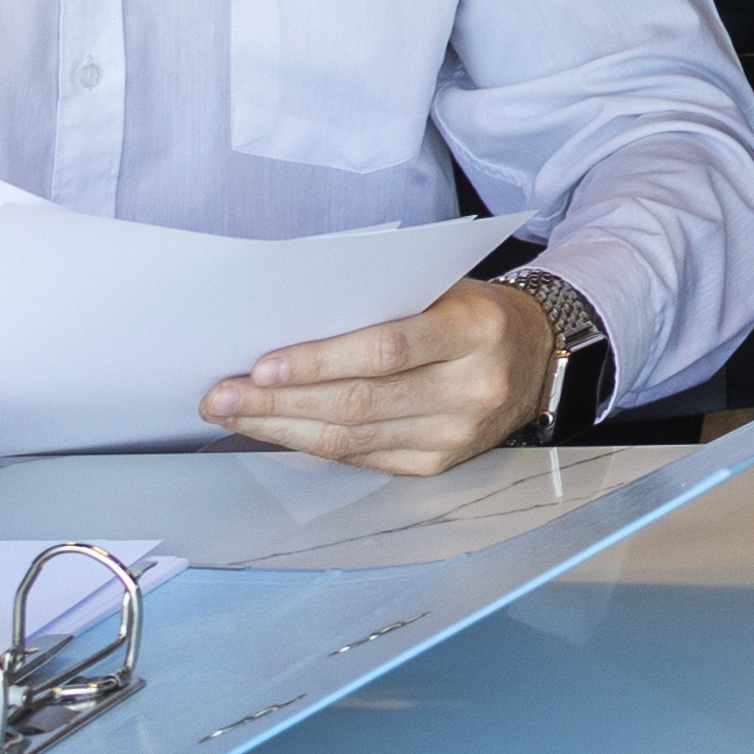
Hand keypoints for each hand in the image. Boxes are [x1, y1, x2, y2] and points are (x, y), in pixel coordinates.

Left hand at [201, 278, 553, 474]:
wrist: (532, 357)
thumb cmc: (472, 313)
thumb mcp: (441, 289)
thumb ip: (381, 305)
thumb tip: (288, 327)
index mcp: (476, 330)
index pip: (386, 350)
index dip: (319, 361)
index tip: (260, 364)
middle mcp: (472, 388)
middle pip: (359, 403)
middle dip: (279, 401)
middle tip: (221, 395)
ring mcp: (456, 435)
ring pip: (352, 440)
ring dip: (282, 428)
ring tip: (233, 414)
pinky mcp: (438, 464)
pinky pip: (362, 458)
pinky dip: (311, 444)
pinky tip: (277, 430)